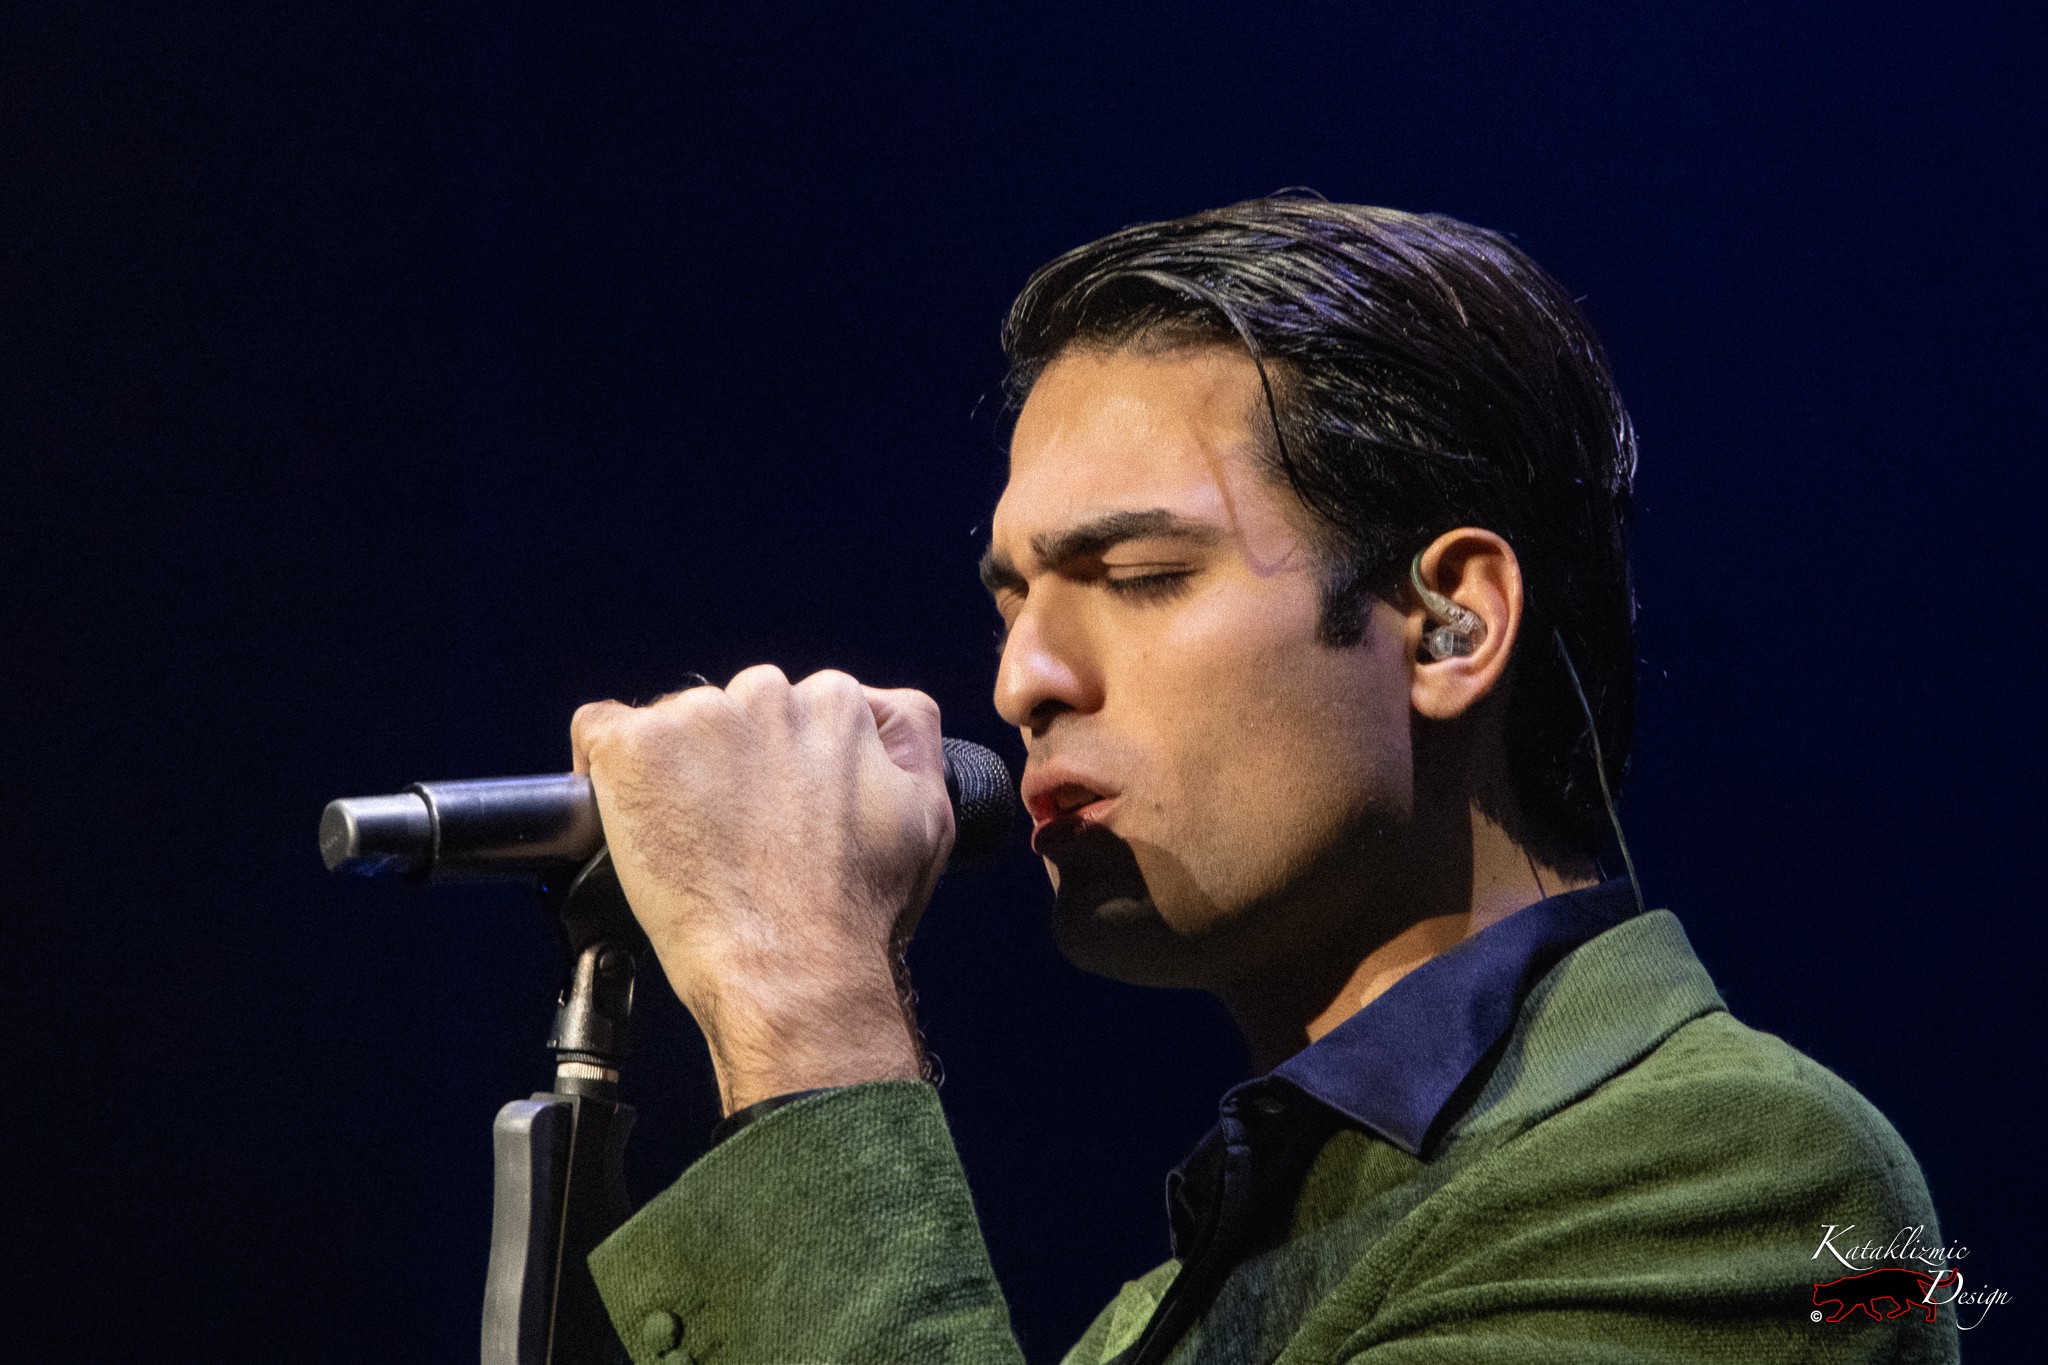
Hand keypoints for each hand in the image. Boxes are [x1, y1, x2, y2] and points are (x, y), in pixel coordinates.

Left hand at [571, 666, 955, 1113]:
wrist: (796, 971)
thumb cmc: (859, 912)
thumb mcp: (931, 814)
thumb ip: (912, 739)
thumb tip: (878, 710)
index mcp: (837, 703)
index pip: (791, 707)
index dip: (779, 765)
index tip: (771, 813)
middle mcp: (769, 695)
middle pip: (730, 711)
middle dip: (728, 762)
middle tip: (732, 836)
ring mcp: (698, 719)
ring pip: (670, 725)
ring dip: (673, 771)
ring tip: (688, 843)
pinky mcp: (637, 750)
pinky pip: (599, 732)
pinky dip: (602, 771)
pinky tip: (625, 818)